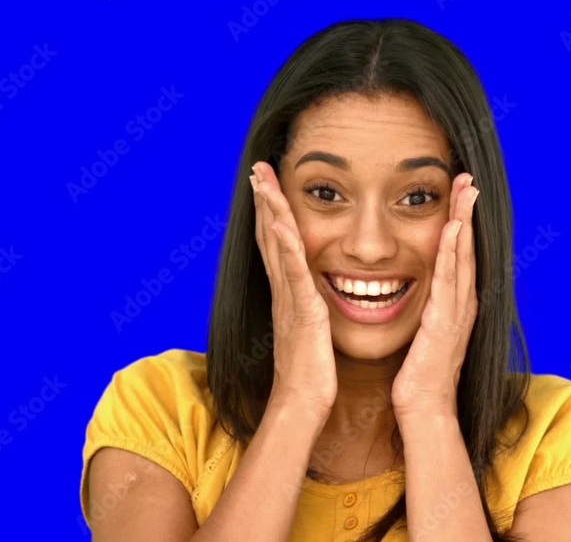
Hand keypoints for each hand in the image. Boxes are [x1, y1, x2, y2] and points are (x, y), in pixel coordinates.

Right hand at [251, 161, 337, 415]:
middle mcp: (284, 291)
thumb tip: (312, 295)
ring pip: (277, 245)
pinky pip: (292, 272)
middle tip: (258, 166)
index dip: (270, 212)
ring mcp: (290, 298)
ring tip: (263, 179)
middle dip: (264, 200)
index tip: (266, 184)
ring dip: (270, 210)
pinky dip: (284, 245)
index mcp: (289, 293)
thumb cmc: (309, 372)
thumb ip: (308, 308)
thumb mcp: (310, 330)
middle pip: (269, 235)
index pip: (276, 244)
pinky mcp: (302, 311)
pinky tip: (279, 222)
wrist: (302, 402)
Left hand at [391, 173, 479, 419]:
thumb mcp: (425, 334)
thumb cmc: (420, 376)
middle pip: (468, 248)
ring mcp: (457, 312)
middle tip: (468, 178)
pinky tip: (453, 228)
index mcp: (457, 305)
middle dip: (468, 211)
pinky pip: (450, 280)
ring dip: (465, 221)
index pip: (461, 255)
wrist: (425, 410)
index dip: (462, 222)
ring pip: (464, 257)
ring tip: (466, 189)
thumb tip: (420, 293)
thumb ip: (427, 310)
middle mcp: (463, 304)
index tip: (460, 193)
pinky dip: (454, 252)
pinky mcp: (445, 322)